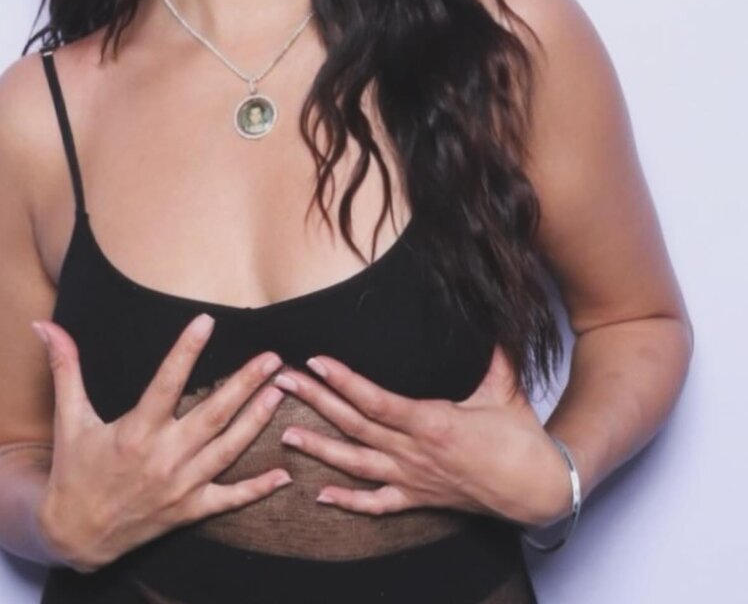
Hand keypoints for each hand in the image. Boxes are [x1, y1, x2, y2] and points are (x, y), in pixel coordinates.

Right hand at [31, 313, 291, 572]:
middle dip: (246, 384)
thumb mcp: (69, 418)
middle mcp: (163, 458)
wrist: (74, 535)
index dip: (187, 350)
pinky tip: (284, 473)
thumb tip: (45, 325)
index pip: (167, 383)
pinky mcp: (190, 510)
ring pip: (229, 449)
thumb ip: (65, 368)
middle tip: (272, 358)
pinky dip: (258, 489)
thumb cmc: (74, 470)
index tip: (208, 320)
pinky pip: (230, 499)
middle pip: (213, 415)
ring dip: (257, 420)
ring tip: (279, 391)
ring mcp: (181, 486)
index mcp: (135, 432)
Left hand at [271, 344, 571, 528]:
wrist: (539, 491)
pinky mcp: (420, 500)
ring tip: (285, 434)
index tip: (316, 362)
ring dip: (319, 449)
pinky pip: (378, 505)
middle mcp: (416, 453)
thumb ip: (492, 352)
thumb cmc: (522, 440)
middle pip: (355, 426)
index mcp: (433, 422)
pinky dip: (348, 502)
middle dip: (315, 402)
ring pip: (356, 464)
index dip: (343, 381)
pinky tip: (320, 495)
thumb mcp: (506, 389)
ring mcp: (414, 479)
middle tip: (282, 382)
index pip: (376, 400)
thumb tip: (489, 316)